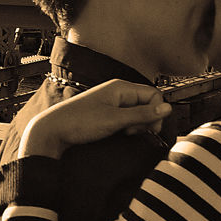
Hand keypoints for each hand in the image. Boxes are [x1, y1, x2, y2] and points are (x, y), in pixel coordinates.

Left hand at [21, 80, 170, 158]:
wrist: (53, 130)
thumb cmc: (79, 122)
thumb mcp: (115, 120)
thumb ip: (142, 114)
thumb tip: (168, 109)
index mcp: (120, 87)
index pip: (154, 95)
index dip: (156, 112)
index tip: (149, 128)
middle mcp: (117, 92)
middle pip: (147, 103)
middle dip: (147, 120)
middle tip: (133, 132)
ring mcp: (112, 102)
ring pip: (138, 112)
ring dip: (137, 125)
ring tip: (124, 132)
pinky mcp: (107, 112)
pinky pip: (127, 118)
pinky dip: (127, 126)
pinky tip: (119, 133)